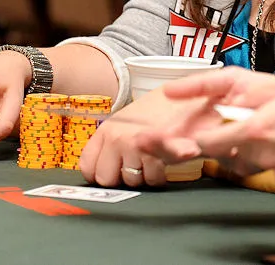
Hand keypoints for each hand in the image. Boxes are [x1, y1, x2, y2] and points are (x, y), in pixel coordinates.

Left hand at [80, 88, 216, 187]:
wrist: (187, 93)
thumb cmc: (160, 105)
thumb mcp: (129, 118)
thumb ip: (114, 138)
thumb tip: (104, 159)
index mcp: (107, 129)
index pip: (87, 166)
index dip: (99, 172)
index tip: (110, 171)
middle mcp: (116, 138)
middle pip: (106, 179)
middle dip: (121, 177)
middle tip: (134, 166)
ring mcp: (135, 146)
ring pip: (131, 181)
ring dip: (142, 175)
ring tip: (151, 160)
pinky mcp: (155, 154)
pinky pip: (151, 179)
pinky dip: (159, 175)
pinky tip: (162, 162)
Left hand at [151, 68, 274, 197]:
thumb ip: (247, 87)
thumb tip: (223, 89)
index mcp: (257, 127)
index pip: (207, 142)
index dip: (191, 142)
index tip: (178, 140)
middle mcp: (264, 155)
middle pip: (233, 155)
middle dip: (238, 142)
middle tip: (260, 129)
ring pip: (260, 165)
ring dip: (268, 151)